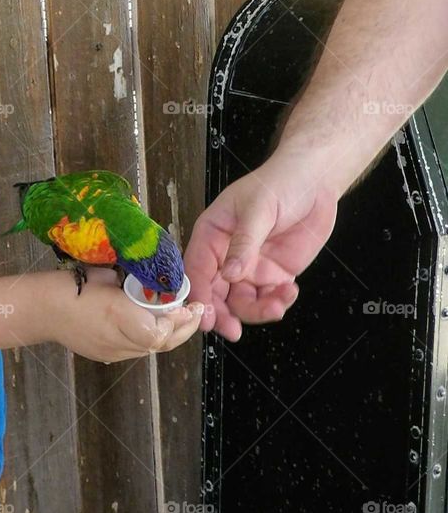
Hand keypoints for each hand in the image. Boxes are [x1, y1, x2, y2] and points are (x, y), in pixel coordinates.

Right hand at [42, 265, 204, 361]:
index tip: (188, 306)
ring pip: (151, 349)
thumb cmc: (72, 285)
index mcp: (117, 314)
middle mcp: (116, 339)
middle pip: (160, 344)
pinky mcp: (105, 356)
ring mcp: (110, 352)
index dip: (177, 321)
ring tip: (183, 319)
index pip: (159, 332)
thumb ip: (134, 286)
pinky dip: (152, 339)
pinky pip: (137, 350)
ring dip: (170, 335)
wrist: (42, 309)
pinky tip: (158, 325)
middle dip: (183, 330)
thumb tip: (157, 290)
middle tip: (196, 313)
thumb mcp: (106, 276)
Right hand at [183, 150, 339, 340]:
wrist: (316, 182)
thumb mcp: (259, 209)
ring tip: (276, 306)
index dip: (197, 294)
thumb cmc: (280, 183)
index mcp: (211, 235)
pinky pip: (267, 299)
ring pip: (241, 303)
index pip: (196, 269)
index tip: (203, 316)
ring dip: (256, 311)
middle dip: (222, 314)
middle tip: (232, 330)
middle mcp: (225, 256)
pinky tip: (290, 292)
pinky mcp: (273, 275)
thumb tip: (229, 274)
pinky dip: (277, 303)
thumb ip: (244, 244)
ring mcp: (249, 268)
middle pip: (214, 294)